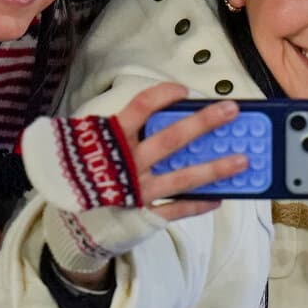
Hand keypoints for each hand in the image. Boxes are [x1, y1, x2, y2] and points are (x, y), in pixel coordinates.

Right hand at [25, 82, 249, 284]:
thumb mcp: (90, 139)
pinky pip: (176, 210)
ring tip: (242, 160)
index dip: (166, 95)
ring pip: (182, 178)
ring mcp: (138, 190)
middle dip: (204, 123)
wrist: (64, 216)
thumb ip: (119, 126)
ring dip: (215, 168)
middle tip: (232, 111)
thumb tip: (157, 110)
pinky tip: (219, 198)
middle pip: (172, 138)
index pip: (143, 106)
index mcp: (113, 137)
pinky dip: (198, 205)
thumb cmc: (81, 170)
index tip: (185, 91)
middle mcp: (129, 162)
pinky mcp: (142, 215)